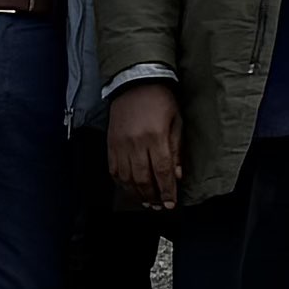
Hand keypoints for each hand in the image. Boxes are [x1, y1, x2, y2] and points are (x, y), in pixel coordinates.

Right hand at [106, 80, 184, 209]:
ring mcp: (121, 144)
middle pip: (143, 179)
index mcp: (156, 137)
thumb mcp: (177, 122)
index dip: (167, 191)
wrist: (135, 81)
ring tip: (146, 202)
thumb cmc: (160, 100)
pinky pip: (114, 169)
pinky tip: (129, 188)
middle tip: (159, 206)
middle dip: (153, 196)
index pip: (162, 172)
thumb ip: (176, 149)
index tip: (171, 204)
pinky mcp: (110, 143)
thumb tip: (177, 175)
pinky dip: (121, 182)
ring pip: (127, 178)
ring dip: (137, 193)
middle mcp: (136, 143)